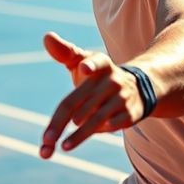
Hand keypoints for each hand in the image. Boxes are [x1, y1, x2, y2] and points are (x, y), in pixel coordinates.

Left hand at [40, 32, 142, 158]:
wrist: (137, 87)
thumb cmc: (98, 76)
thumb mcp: (83, 61)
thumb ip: (64, 52)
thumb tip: (47, 36)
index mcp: (100, 64)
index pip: (96, 62)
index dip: (90, 65)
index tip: (84, 68)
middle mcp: (112, 80)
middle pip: (81, 102)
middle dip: (62, 122)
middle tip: (47, 139)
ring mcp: (122, 98)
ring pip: (97, 118)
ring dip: (80, 135)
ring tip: (63, 146)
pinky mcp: (131, 114)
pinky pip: (114, 125)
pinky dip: (101, 133)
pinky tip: (84, 140)